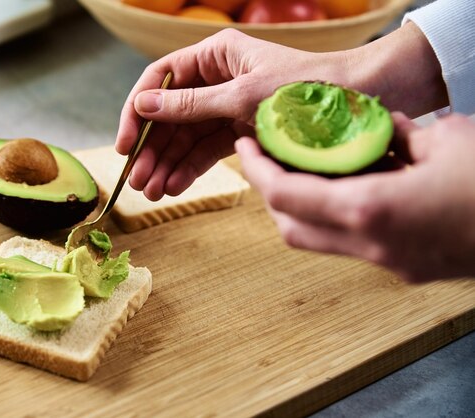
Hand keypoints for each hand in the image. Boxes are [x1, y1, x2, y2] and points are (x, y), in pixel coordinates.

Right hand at [116, 28, 353, 200]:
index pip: (160, 81)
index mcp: (214, 55)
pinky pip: (207, 150)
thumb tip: (142, 106)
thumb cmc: (304, 88)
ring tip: (153, 192)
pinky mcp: (239, 131)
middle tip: (137, 181)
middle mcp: (216, 79)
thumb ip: (190, 104)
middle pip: (169, 115)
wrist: (357, 104)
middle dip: (152, 148)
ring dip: (168, 164)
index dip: (136, 112)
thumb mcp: (241, 96)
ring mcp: (227, 106)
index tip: (125, 143)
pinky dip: (191, 168)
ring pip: (186, 137)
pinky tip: (175, 187)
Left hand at [235, 113, 474, 282]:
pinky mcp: (405, 268)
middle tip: (269, 158)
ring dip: (301, 208)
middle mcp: (372, 247)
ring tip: (303, 170)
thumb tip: (373, 132)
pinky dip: (335, 218)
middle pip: (291, 228)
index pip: (287, 196)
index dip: (259, 170)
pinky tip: (347, 188)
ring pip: (318, 241)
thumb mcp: (446, 140)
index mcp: (372, 212)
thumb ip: (395, 137)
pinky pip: (351, 244)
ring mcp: (389, 264)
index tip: (248, 146)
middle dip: (271, 193)